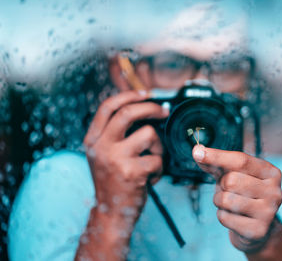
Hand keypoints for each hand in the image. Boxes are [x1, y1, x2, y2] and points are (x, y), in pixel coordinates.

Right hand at [83, 90, 168, 223]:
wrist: (110, 212)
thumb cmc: (113, 181)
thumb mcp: (104, 154)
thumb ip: (114, 134)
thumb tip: (141, 108)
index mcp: (93, 139)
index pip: (107, 106)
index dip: (128, 95)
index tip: (145, 94)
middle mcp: (100, 147)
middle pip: (128, 113)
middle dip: (151, 107)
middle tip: (164, 111)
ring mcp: (115, 159)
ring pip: (149, 134)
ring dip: (159, 146)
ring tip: (153, 159)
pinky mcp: (131, 172)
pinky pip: (157, 159)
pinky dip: (160, 168)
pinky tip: (151, 177)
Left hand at [192, 145, 281, 252]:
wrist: (256, 227)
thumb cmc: (242, 194)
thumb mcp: (231, 173)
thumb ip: (216, 162)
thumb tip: (197, 150)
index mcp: (271, 172)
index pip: (241, 160)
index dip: (217, 156)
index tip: (197, 152)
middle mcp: (275, 191)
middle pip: (231, 180)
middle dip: (221, 185)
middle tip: (229, 190)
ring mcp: (269, 212)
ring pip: (226, 200)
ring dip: (219, 201)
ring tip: (229, 203)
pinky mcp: (258, 230)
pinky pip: (224, 217)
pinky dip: (222, 216)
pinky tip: (234, 217)